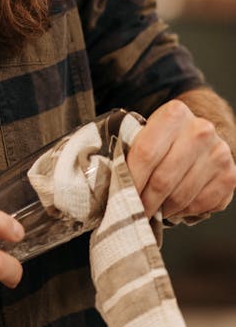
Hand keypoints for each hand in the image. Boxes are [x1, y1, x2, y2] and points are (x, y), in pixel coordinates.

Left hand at [127, 99, 235, 219]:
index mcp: (175, 113)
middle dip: (145, 201)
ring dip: (164, 209)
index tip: (119, 197)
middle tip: (135, 211)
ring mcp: (219, 153)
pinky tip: (174, 207)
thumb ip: (127, 150)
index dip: (131, 180)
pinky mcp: (231, 176)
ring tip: (154, 209)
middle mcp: (201, 130)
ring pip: (182, 196)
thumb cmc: (162, 139)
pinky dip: (184, 212)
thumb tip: (102, 180)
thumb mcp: (144, 133)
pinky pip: (201, 205)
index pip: (146, 154)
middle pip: (163, 179)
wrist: (198, 134)